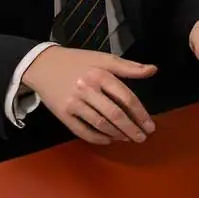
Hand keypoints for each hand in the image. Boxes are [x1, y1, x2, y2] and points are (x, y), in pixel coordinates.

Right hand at [22, 46, 157, 145]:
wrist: (44, 65)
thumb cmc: (78, 61)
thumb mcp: (104, 58)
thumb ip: (129, 66)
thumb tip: (153, 70)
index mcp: (101, 74)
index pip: (125, 97)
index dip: (140, 113)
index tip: (150, 125)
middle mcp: (88, 89)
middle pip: (114, 114)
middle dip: (131, 128)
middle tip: (142, 138)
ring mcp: (74, 103)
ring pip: (100, 124)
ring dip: (117, 134)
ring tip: (129, 138)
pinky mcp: (63, 115)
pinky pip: (83, 131)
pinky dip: (97, 138)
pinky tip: (109, 140)